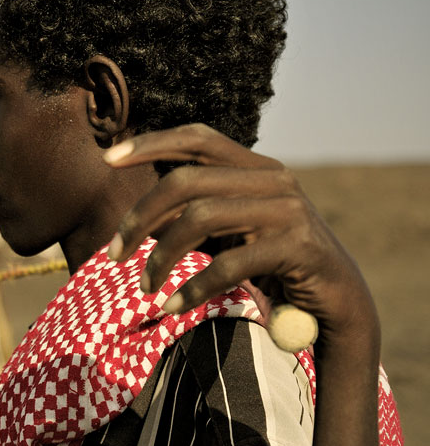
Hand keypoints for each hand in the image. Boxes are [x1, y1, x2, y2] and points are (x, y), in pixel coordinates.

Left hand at [103, 123, 377, 348]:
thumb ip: (198, 212)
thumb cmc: (273, 267)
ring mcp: (288, 210)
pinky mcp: (297, 247)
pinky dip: (192, 288)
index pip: (198, 138)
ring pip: (199, 218)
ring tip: (144, 286)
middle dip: (139, 216)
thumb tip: (139, 215)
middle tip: (113, 253)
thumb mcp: (233, 231)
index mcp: (257, 167)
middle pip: (185, 180)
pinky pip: (228, 264)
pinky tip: (172, 306)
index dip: (152, 143)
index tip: (107, 159)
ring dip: (161, 256)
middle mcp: (274, 179)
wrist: (338, 306)